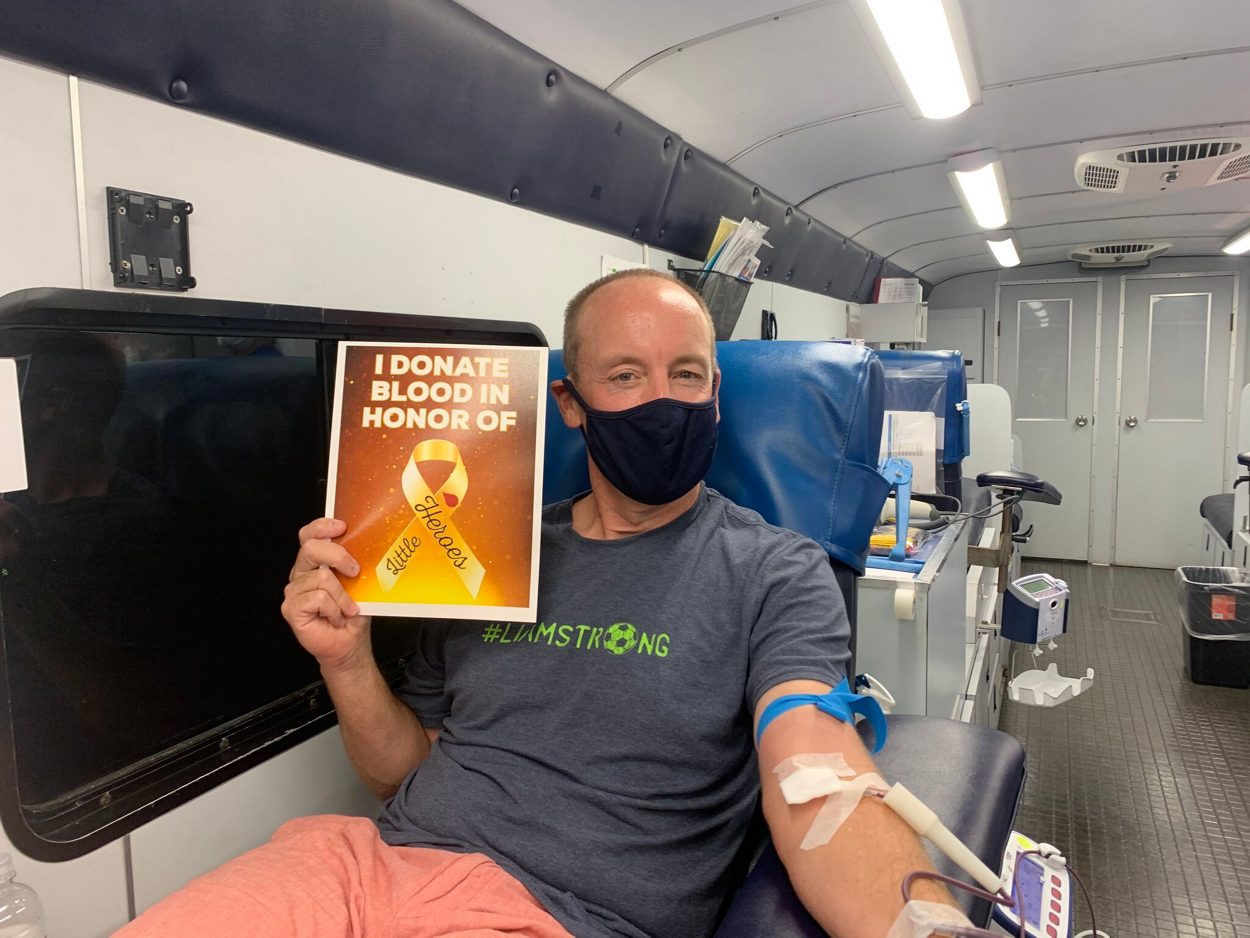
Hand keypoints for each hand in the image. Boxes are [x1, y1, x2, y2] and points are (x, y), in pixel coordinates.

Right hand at [281, 517, 371, 671]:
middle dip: (337, 556)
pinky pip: (317, 598)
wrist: (349, 642)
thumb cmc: (353, 612)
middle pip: (311, 549)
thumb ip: (354, 562)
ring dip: (342, 597)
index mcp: (314, 562)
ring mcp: (294, 590)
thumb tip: (366, 543)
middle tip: (354, 571)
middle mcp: (301, 573)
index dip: (322, 527)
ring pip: (321, 578)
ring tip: (346, 610)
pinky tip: (335, 618)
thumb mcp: (359, 582)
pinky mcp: (291, 608)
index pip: (309, 535)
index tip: (342, 527)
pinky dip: (334, 609)